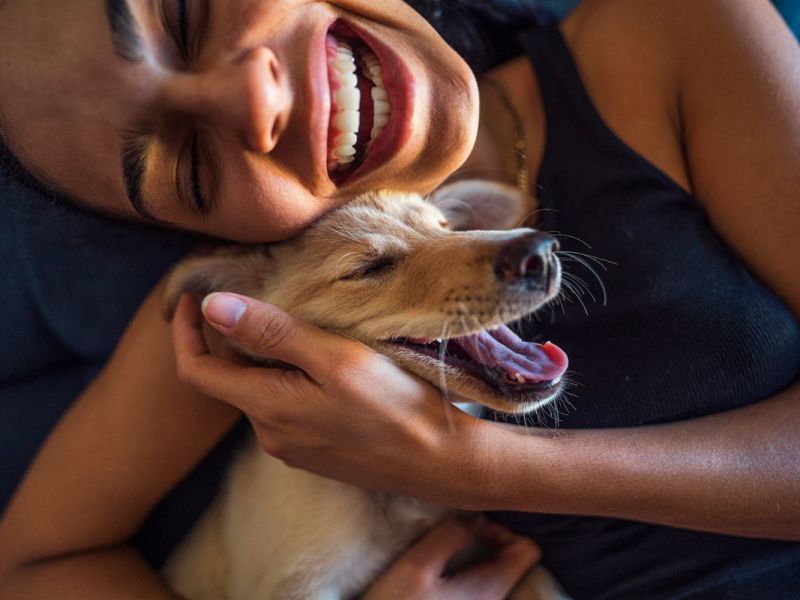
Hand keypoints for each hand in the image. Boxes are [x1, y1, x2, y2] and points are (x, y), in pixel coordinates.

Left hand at [171, 292, 491, 507]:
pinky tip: (322, 363)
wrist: (441, 461)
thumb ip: (273, 333)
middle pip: (230, 379)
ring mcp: (292, 447)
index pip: (196, 371)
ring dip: (267, 358)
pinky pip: (286, 409)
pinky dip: (288, 380)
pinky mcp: (316, 452)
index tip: (191, 298)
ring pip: (261, 392)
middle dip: (234, 339)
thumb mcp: (335, 358)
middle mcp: (269, 434)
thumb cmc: (395, 405)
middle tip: (260, 297)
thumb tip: (212, 306)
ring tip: (300, 325)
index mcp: (266, 408)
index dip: (184, 332)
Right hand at [364, 518, 540, 599]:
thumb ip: (449, 536)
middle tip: (453, 533)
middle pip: (513, 560)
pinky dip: (465, 569)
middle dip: (486, 539)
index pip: (528, 549)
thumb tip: (473, 517)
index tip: (469, 528)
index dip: (502, 530)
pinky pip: (478, 585)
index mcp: (491, 589)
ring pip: (494, 572)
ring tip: (443, 547)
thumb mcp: (416, 566)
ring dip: (473, 554)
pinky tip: (438, 569)